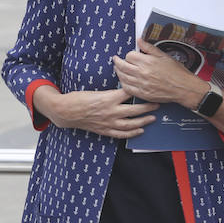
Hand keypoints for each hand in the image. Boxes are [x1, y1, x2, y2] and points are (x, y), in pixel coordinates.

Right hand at [33, 86, 157, 139]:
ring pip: (131, 124)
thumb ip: (110, 93)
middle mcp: (111, 111)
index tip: (148, 88)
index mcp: (108, 98)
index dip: (140, 91)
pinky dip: (133, 133)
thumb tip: (123, 89)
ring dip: (144, 121)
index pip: (129, 93)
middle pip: (135, 110)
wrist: (66, 111)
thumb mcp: (95, 91)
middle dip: (148, 107)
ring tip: (153, 117)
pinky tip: (140, 130)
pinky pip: (122, 134)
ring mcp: (108, 123)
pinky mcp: (105, 130)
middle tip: (157, 103)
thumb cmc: (78, 98)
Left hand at [112, 39, 205, 107]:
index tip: (130, 56)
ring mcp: (142, 84)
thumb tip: (139, 40)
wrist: (184, 88)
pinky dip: (123, 83)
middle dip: (117, 62)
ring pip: (122, 77)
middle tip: (116, 60)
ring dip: (118, 72)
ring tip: (118, 69)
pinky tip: (124, 80)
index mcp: (147, 62)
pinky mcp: (143, 94)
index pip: (129, 56)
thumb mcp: (164, 56)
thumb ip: (149, 48)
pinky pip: (127, 88)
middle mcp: (143, 73)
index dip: (129, 55)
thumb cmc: (177, 73)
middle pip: (122, 66)